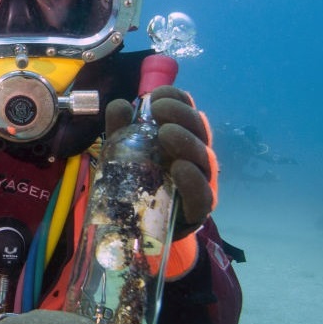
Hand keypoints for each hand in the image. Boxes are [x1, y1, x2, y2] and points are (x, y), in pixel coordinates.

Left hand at [106, 86, 216, 237]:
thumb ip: (121, 132)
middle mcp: (195, 157)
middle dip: (181, 115)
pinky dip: (192, 181)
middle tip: (158, 109)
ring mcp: (200, 183)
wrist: (142, 228)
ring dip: (187, 142)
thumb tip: (118, 104)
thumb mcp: (124, 154)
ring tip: (166, 133)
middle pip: (198, 130)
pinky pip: (202, 195)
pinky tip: (180, 168)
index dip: (178, 99)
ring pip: (203, 159)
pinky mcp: (198, 210)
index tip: (157, 95)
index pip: (187, 112)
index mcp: (181, 138)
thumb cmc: (137, 183)